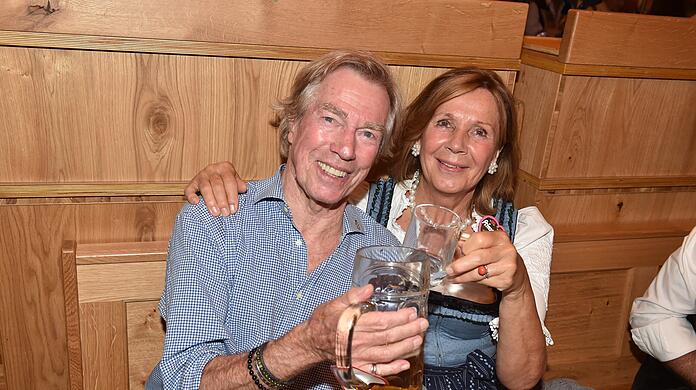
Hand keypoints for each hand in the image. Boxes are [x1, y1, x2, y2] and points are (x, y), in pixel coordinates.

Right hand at [184, 161, 246, 215]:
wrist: (214, 177)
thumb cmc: (226, 182)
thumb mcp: (235, 181)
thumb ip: (239, 185)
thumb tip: (243, 188)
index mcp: (225, 167)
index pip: (230, 181)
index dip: (232, 196)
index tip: (234, 209)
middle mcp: (212, 169)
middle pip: (217, 184)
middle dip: (222, 200)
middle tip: (225, 213)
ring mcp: (201, 175)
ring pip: (205, 187)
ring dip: (210, 201)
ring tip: (215, 213)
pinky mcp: (192, 183)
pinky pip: (189, 189)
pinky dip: (191, 196)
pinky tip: (196, 203)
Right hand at [304, 285, 427, 376]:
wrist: (311, 343)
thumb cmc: (323, 322)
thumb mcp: (334, 304)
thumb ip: (352, 295)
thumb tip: (369, 288)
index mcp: (355, 325)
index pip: (383, 321)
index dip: (400, 318)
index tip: (412, 312)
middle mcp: (359, 342)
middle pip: (389, 337)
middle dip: (409, 330)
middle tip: (423, 324)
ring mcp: (360, 357)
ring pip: (387, 354)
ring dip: (406, 347)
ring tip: (419, 340)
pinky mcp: (359, 367)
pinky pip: (378, 370)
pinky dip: (393, 368)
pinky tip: (405, 363)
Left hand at [446, 230, 527, 294]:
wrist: (516, 273)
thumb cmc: (498, 256)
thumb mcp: (489, 245)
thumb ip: (472, 244)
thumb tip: (454, 247)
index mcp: (500, 237)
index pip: (478, 239)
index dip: (466, 247)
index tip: (459, 252)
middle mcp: (506, 250)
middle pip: (477, 257)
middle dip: (460, 265)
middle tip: (449, 269)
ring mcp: (508, 266)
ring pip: (478, 272)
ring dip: (462, 276)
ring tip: (454, 277)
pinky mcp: (506, 280)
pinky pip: (483, 281)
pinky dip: (472, 282)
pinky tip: (467, 280)